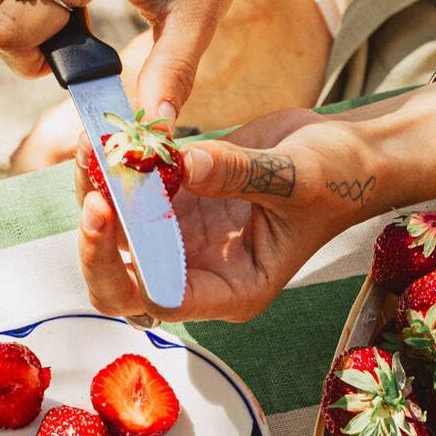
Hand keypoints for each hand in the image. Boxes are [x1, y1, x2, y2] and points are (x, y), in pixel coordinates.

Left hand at [76, 110, 374, 321]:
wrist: (345, 151)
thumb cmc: (339, 177)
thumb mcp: (298, 174)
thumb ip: (243, 173)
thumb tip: (185, 163)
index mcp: (232, 290)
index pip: (165, 300)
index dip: (132, 269)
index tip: (117, 218)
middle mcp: (198, 273)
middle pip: (122, 286)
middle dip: (96, 246)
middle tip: (94, 196)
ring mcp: (181, 239)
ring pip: (114, 238)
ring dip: (95, 196)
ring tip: (90, 148)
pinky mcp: (174, 203)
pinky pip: (126, 196)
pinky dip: (109, 170)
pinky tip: (100, 135)